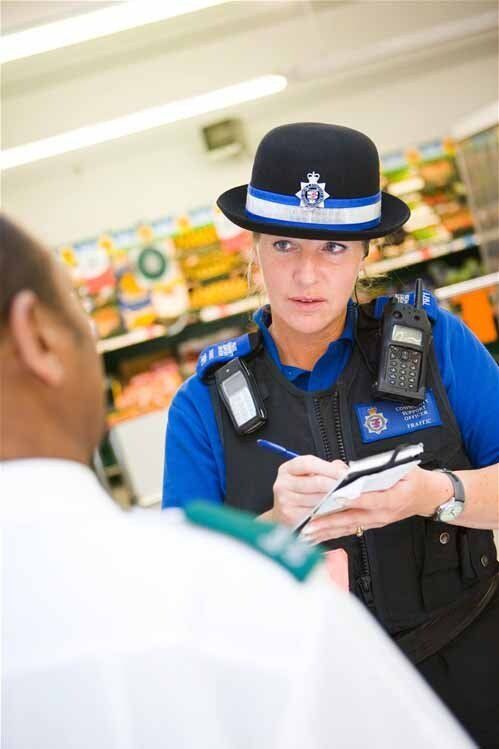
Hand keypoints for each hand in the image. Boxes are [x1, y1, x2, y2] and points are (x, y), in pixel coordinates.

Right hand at [272, 455, 347, 526]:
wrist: (283, 514)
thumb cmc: (300, 492)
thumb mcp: (309, 475)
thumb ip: (327, 468)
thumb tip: (344, 469)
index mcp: (288, 469)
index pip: (308, 464)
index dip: (329, 468)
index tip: (344, 473)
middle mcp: (283, 484)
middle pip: (315, 482)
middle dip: (336, 484)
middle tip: (351, 487)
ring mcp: (285, 501)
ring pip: (317, 500)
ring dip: (335, 499)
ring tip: (347, 498)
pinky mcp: (291, 517)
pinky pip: (315, 514)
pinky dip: (328, 512)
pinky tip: (337, 510)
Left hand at [301, 467, 452, 543]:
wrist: (429, 497)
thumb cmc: (414, 480)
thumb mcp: (402, 468)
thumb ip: (377, 467)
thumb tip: (349, 467)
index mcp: (394, 497)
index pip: (370, 499)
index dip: (352, 499)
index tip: (335, 499)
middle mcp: (383, 513)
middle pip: (353, 517)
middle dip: (329, 521)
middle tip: (310, 522)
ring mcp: (377, 521)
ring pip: (348, 526)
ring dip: (327, 530)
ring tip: (308, 532)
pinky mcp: (372, 524)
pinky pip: (350, 529)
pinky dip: (333, 533)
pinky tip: (318, 536)